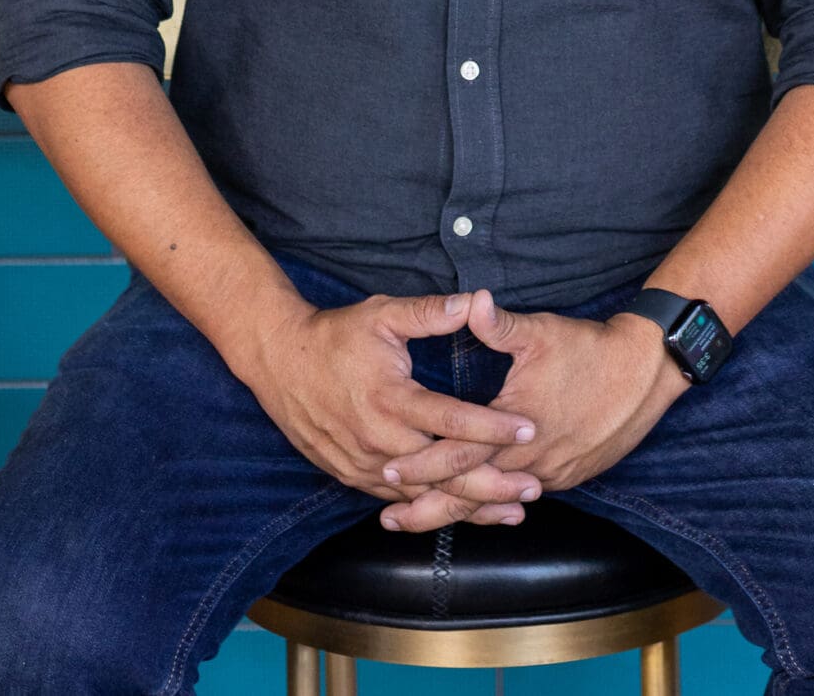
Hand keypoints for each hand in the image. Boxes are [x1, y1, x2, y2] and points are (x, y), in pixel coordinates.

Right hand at [230, 290, 540, 523]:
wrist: (279, 362)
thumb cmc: (335, 335)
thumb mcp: (382, 314)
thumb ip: (430, 312)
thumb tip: (474, 301)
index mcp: (390, 400)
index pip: (452, 420)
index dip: (492, 427)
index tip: (528, 429)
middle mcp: (379, 440)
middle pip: (444, 472)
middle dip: (492, 484)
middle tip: (534, 488)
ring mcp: (364, 464)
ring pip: (424, 496)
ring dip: (469, 506)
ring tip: (511, 511)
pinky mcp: (353, 476)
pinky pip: (399, 501)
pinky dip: (433, 508)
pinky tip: (460, 513)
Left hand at [376, 291, 688, 530]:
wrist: (645, 372)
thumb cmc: (589, 350)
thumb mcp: (540, 332)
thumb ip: (498, 325)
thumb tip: (471, 300)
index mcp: (516, 430)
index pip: (457, 456)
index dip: (420, 466)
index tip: (388, 474)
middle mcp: (531, 462)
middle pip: (471, 494)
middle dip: (428, 509)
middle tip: (390, 520)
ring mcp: (553, 475)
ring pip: (497, 501)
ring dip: (462, 510)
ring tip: (424, 519)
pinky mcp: (570, 476)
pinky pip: (523, 496)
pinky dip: (496, 504)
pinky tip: (480, 507)